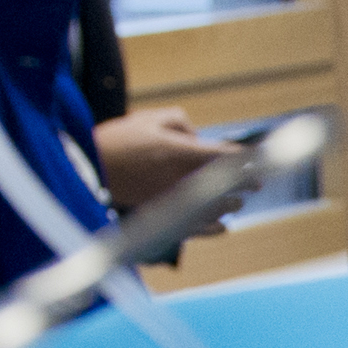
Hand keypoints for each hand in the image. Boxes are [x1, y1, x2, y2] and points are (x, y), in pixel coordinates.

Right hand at [89, 107, 244, 217]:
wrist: (87, 171)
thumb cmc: (118, 141)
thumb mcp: (150, 119)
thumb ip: (180, 122)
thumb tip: (197, 136)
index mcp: (181, 153)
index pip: (225, 158)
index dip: (246, 159)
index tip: (260, 160)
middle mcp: (183, 180)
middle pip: (226, 185)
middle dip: (244, 183)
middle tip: (257, 183)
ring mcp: (174, 202)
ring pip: (215, 208)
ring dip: (229, 204)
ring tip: (238, 202)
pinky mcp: (163, 218)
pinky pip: (196, 228)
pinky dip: (213, 228)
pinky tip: (223, 227)